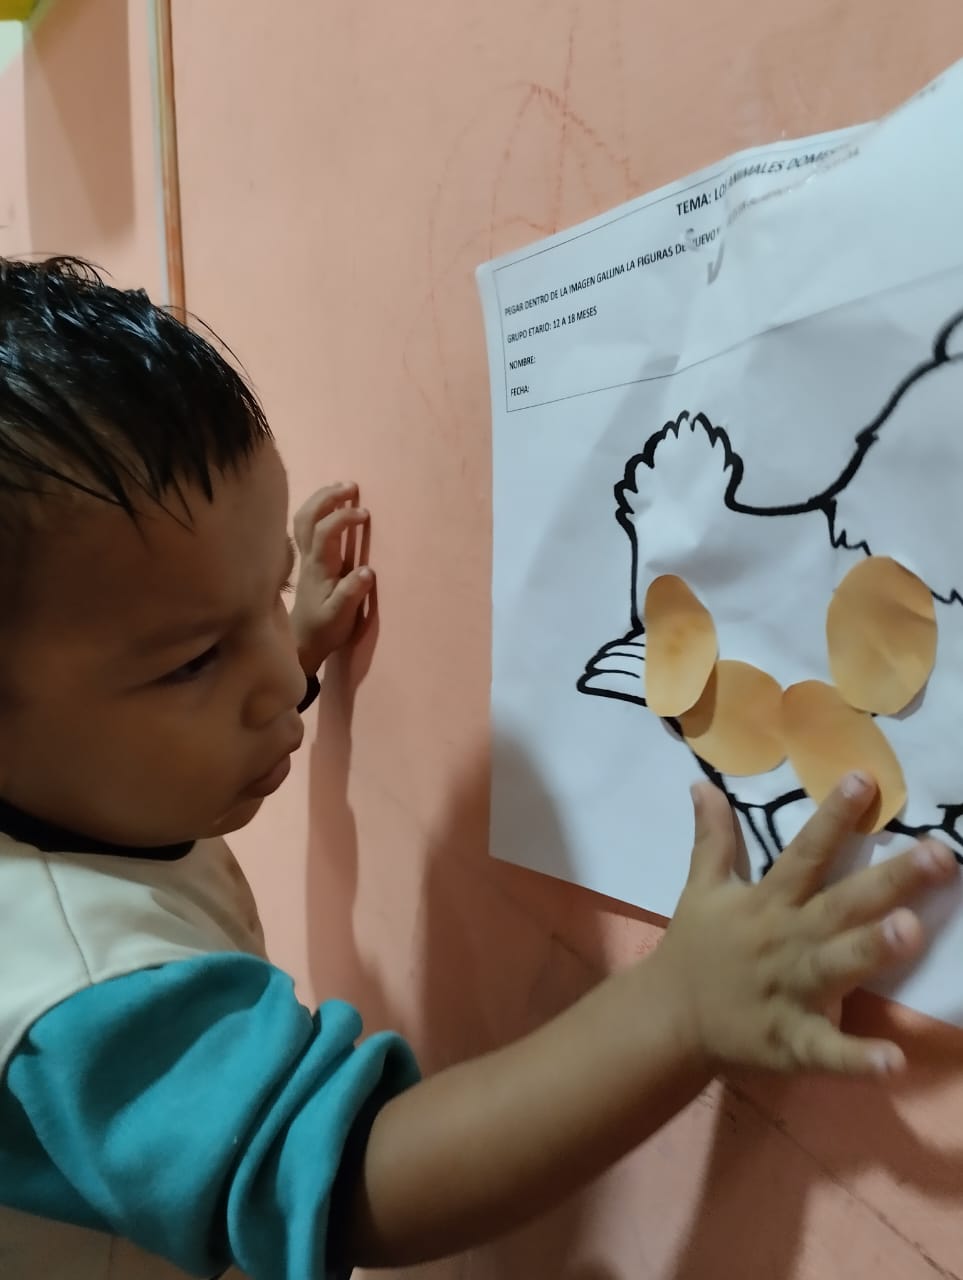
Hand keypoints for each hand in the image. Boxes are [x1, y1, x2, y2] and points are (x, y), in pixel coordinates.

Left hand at [289, 483, 372, 674]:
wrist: (303, 641)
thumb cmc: (325, 628)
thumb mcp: (340, 616)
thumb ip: (352, 593)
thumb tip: (367, 570)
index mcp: (319, 567)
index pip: (326, 531)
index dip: (344, 518)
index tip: (365, 514)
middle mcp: (309, 557)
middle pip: (309, 516)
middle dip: (328, 497)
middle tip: (351, 486)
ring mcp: (305, 557)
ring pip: (304, 518)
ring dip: (321, 499)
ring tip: (342, 488)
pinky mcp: (307, 559)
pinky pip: (305, 526)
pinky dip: (316, 509)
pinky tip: (329, 506)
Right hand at [657, 774, 957, 1076]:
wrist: (668, 1018)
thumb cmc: (696, 949)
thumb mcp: (702, 887)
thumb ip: (713, 837)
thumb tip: (702, 783)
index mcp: (768, 902)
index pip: (806, 852)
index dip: (834, 816)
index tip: (865, 780)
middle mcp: (785, 938)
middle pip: (841, 904)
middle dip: (890, 880)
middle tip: (939, 854)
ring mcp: (788, 990)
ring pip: (837, 966)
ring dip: (873, 949)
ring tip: (914, 930)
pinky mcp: (790, 1040)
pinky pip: (827, 1049)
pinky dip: (857, 1058)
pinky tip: (894, 1062)